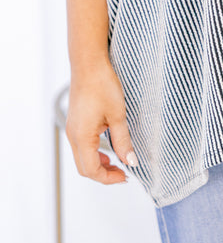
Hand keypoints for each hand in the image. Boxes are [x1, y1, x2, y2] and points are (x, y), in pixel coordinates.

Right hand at [65, 60, 138, 185]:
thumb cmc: (101, 85)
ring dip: (99, 164)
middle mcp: (73, 136)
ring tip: (118, 162)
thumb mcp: (118, 115)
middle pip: (84, 168)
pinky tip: (109, 147)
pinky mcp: (76, 122)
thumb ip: (123, 141)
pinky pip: (82, 146)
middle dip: (104, 174)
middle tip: (123, 173)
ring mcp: (72, 129)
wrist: (89, 64)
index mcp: (82, 137)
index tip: (126, 176)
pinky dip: (94, 153)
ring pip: (82, 158)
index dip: (109, 178)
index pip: (92, 170)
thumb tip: (130, 161)